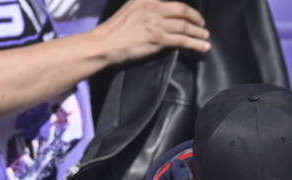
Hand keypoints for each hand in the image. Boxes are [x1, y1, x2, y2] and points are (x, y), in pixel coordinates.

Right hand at [94, 0, 208, 64]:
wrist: (102, 44)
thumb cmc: (112, 30)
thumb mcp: (130, 8)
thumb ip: (145, 6)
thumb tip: (160, 10)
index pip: (174, 0)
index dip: (186, 7)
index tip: (192, 12)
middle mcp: (155, 8)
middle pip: (183, 10)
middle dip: (196, 18)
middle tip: (202, 24)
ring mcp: (157, 23)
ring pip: (185, 26)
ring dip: (198, 32)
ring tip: (205, 36)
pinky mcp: (158, 38)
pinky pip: (182, 40)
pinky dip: (195, 44)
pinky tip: (203, 47)